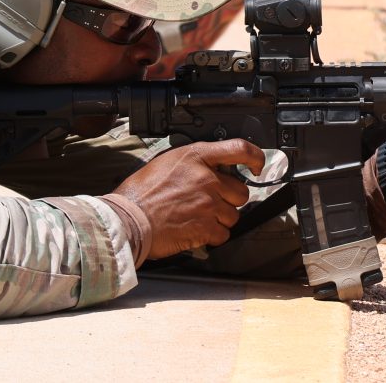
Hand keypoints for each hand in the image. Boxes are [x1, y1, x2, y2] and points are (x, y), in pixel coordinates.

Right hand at [110, 140, 265, 259]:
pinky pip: (223, 234)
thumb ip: (193, 164)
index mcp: (196, 157)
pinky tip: (195, 230)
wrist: (128, 219)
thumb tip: (211, 169)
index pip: (239, 149)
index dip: (255, 157)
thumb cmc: (140, 193)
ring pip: (233, 215)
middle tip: (210, 203)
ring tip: (197, 218)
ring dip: (220, 219)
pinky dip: (212, 236)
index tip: (257, 165)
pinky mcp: (206, 227)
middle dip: (229, 200)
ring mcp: (209, 203)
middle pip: (240, 191)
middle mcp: (207, 178)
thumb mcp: (167, 163)